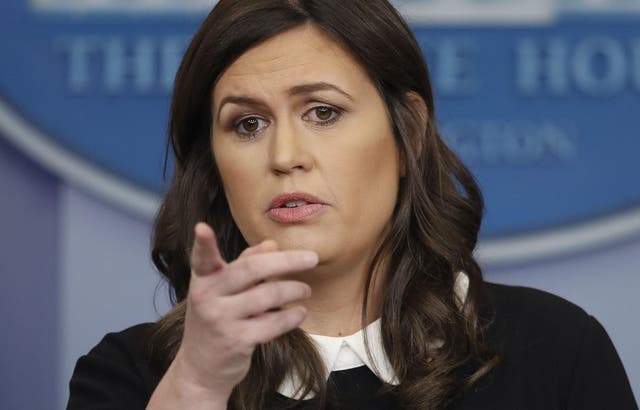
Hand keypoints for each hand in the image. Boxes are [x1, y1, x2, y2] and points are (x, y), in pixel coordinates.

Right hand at [171, 222, 316, 400]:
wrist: (201, 368)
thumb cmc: (217, 318)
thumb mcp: (222, 291)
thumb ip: (244, 264)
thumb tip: (271, 244)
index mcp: (203, 280)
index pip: (202, 258)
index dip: (203, 243)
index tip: (202, 228)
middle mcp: (207, 297)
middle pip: (251, 269)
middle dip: (286, 261)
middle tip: (312, 258)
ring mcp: (220, 320)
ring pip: (268, 295)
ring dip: (294, 290)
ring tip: (306, 289)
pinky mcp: (237, 341)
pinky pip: (273, 323)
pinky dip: (292, 316)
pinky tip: (300, 312)